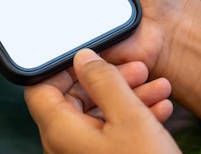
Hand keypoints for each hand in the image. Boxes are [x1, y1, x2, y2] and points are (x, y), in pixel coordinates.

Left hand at [25, 49, 179, 153]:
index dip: (64, 66)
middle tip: (138, 69)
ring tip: (158, 87)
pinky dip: (132, 118)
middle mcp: (64, 145)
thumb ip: (103, 80)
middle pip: (75, 98)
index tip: (91, 55)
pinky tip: (159, 109)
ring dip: (128, 96)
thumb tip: (83, 57)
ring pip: (98, 115)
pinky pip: (109, 134)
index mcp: (59, 131)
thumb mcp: (129, 116)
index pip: (41, 87)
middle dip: (110, 79)